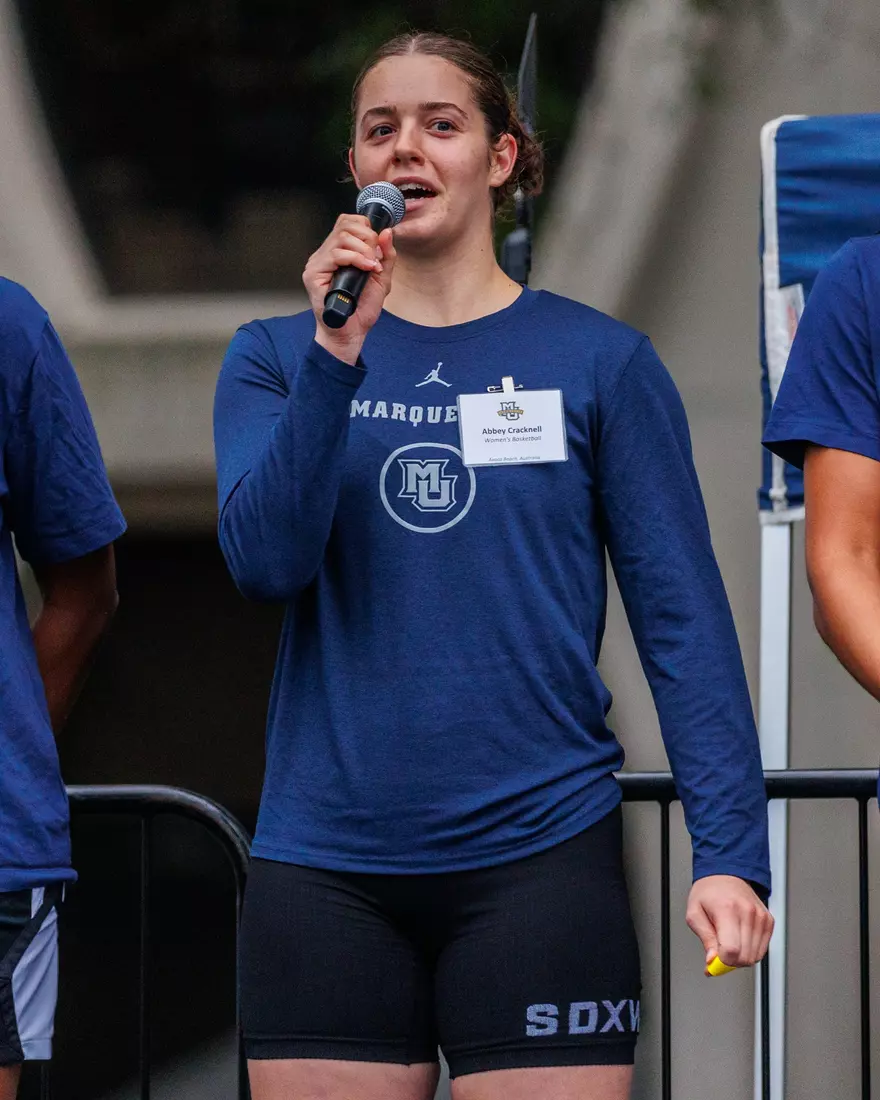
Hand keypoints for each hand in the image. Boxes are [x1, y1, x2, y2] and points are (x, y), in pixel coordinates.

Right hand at [303, 214, 396, 364]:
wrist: (352, 333)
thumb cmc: (361, 309)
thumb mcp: (381, 279)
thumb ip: (386, 256)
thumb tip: (387, 232)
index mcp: (338, 252)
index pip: (348, 222)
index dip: (366, 228)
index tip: (378, 247)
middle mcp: (325, 254)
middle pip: (344, 225)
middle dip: (367, 237)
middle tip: (376, 258)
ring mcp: (317, 263)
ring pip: (340, 237)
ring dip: (363, 249)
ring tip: (371, 266)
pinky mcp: (313, 274)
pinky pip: (335, 254)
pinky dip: (355, 258)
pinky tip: (366, 269)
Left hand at [686, 875, 773, 969]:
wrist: (725, 874)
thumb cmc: (708, 893)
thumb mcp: (694, 913)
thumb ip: (705, 938)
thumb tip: (712, 961)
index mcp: (727, 910)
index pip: (732, 950)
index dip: (722, 962)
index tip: (714, 961)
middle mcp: (748, 913)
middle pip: (745, 957)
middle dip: (730, 962)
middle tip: (719, 952)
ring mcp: (761, 917)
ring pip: (755, 956)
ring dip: (741, 957)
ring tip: (729, 942)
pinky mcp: (769, 921)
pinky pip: (762, 949)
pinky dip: (751, 950)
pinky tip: (740, 939)